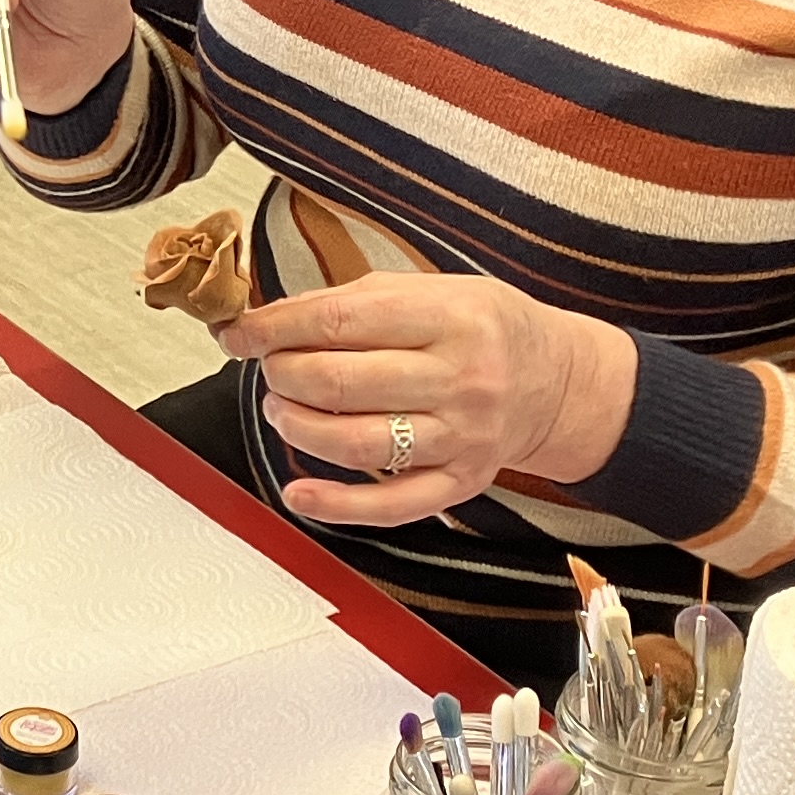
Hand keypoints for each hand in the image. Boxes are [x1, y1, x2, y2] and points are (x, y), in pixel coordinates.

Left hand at [228, 275, 636, 528]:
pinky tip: (298, 492)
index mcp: (450, 318)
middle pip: (341, 384)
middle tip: (270, 369)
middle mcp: (461, 378)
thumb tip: (265, 320)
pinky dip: (335, 505)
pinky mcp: (461, 482)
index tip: (237, 332)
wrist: (557, 380)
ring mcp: (462, 437)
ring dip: (297, 427)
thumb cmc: (482, 327)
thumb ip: (351, 301)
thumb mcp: (430, 289)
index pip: (342, 323)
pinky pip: (390, 505)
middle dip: (283, 376)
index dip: (275, 329)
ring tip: (282, 409)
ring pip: (356, 444)